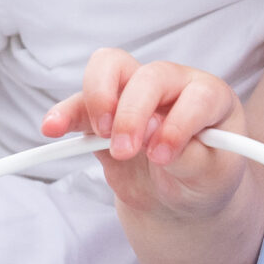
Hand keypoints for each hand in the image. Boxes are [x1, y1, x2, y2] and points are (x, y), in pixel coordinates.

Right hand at [42, 49, 251, 221]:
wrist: (181, 195)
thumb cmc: (204, 179)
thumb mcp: (210, 177)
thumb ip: (188, 155)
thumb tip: (151, 135)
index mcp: (210, 97)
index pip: (197, 96)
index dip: (177, 123)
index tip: (162, 156)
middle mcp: (174, 86)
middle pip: (149, 76)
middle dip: (132, 113)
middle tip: (126, 151)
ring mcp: (137, 95)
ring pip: (111, 67)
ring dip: (99, 98)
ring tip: (100, 134)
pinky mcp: (106, 113)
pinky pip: (81, 102)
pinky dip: (65, 113)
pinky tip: (53, 128)